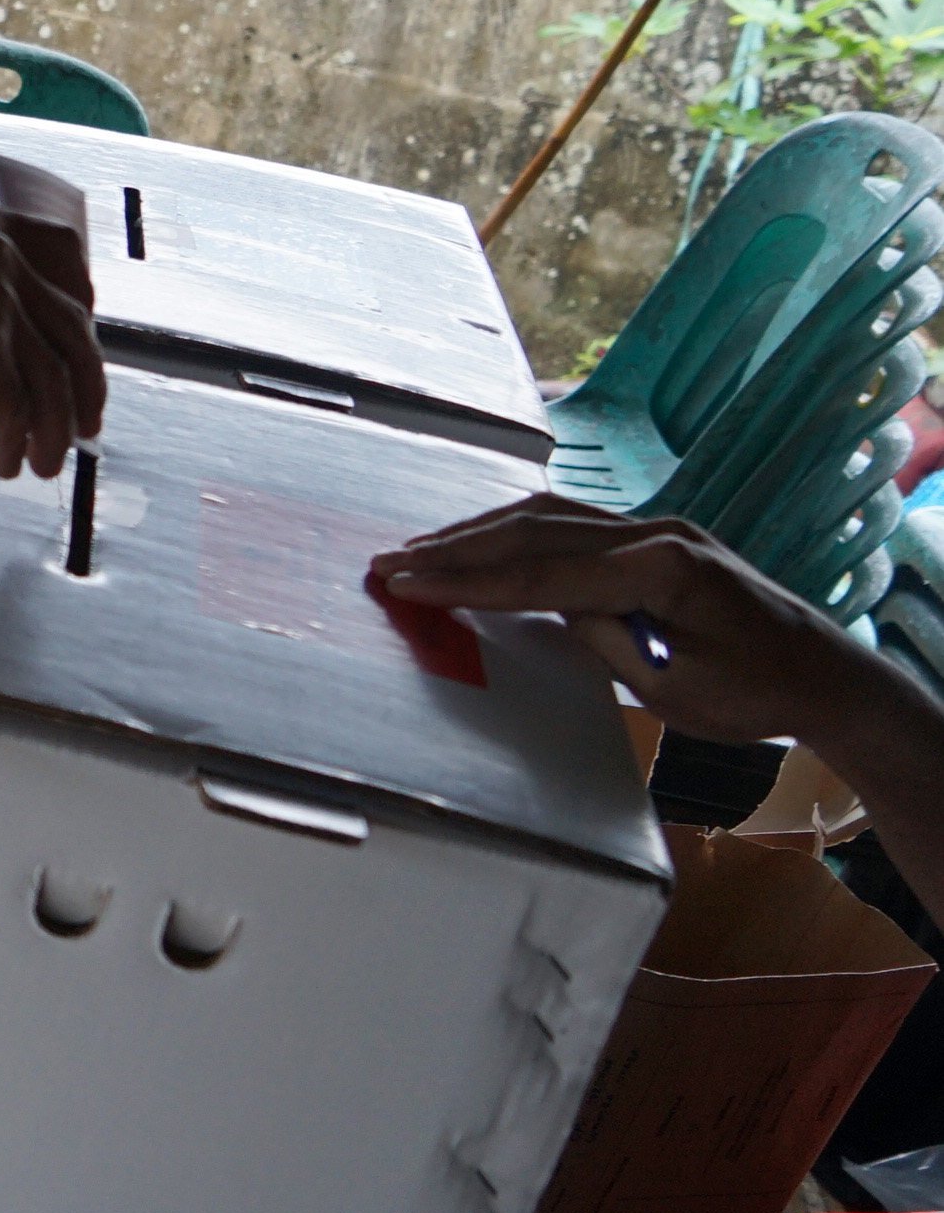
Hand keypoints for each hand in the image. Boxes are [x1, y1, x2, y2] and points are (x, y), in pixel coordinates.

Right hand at [0, 196, 106, 480]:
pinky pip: (17, 411)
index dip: (84, 307)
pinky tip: (2, 461)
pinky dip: (14, 443)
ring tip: (42, 463)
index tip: (82, 348)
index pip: (66, 257)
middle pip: (73, 326)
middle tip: (86, 422)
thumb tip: (20, 340)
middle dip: (86, 384)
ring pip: (53, 379)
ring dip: (54, 430)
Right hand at [372, 498, 897, 749]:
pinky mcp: (656, 539)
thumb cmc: (754, 694)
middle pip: (535, 530)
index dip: (466, 581)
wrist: (823, 675)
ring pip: (550, 517)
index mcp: (660, 568)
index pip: (540, 573)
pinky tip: (485, 544)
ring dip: (480, 533)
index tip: (405, 583)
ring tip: (420, 551)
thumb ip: (605, 638)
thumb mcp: (670, 686)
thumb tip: (551, 608)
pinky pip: (572, 526)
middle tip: (388, 560)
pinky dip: (518, 535)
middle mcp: (656, 532)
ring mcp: (658, 528)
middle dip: (456, 547)